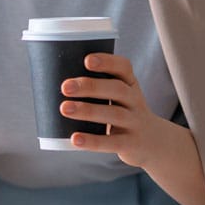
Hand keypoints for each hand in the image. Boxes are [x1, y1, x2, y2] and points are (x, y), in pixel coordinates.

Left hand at [60, 52, 163, 166]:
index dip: (107, 62)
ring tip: (64, 108)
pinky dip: (93, 141)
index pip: (124, 67)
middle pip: (116, 89)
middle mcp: (135, 100)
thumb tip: (50, 79)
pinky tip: (75, 139)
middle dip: (90, 86)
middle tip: (65, 86)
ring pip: (113, 114)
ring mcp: (135, 122)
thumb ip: (96, 88)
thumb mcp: (119, 97)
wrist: (154, 143)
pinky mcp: (131, 144)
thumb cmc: (124, 112)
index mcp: (130, 84)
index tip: (86, 60)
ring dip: (87, 110)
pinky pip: (112, 142)